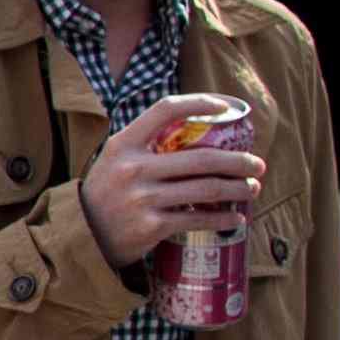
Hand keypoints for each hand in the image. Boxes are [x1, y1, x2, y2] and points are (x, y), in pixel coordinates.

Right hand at [76, 98, 268, 269]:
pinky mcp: (151, 226)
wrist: (82, 236)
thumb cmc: (106, 193)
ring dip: (237, 189)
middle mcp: (133, 168)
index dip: (199, 103)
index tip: (226, 108)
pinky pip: (197, 220)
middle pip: (201, 158)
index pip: (165, 110)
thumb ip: (146, 145)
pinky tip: (235, 218)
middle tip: (257, 164)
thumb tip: (196, 132)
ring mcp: (143, 198)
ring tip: (252, 188)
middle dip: (238, 162)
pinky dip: (223, 219)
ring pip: (206, 190)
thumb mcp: (115, 160)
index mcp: (123, 144)